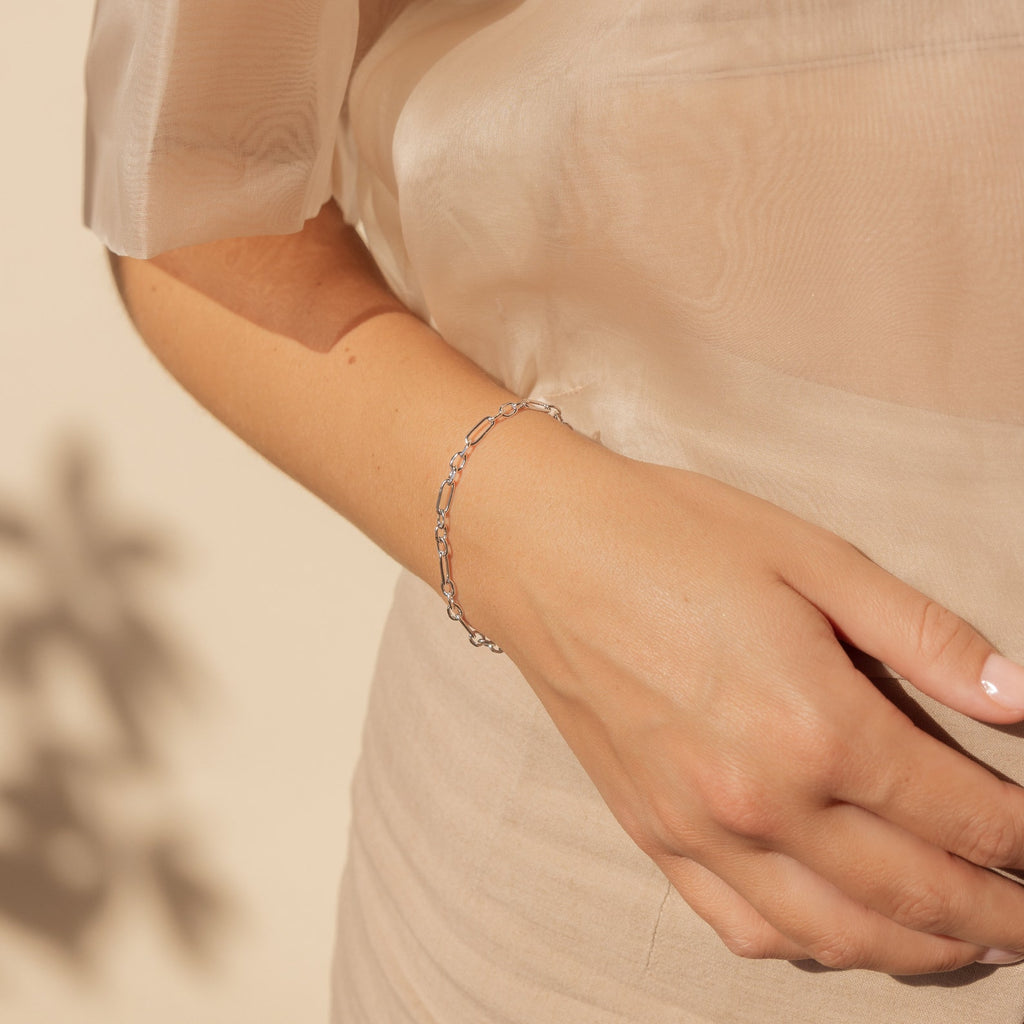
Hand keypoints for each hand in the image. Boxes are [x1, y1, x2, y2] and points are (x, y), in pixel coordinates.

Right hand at [458, 421, 1023, 974]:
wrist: (544, 553)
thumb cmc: (673, 537)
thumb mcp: (810, 556)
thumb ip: (921, 634)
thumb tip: (1016, 698)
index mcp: (815, 722)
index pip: (959, 813)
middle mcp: (762, 797)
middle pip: (912, 893)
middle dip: (998, 916)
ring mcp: (699, 826)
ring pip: (834, 934)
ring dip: (917, 950)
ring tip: (967, 943)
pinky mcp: (651, 831)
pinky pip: (740, 925)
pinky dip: (809, 947)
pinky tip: (838, 932)